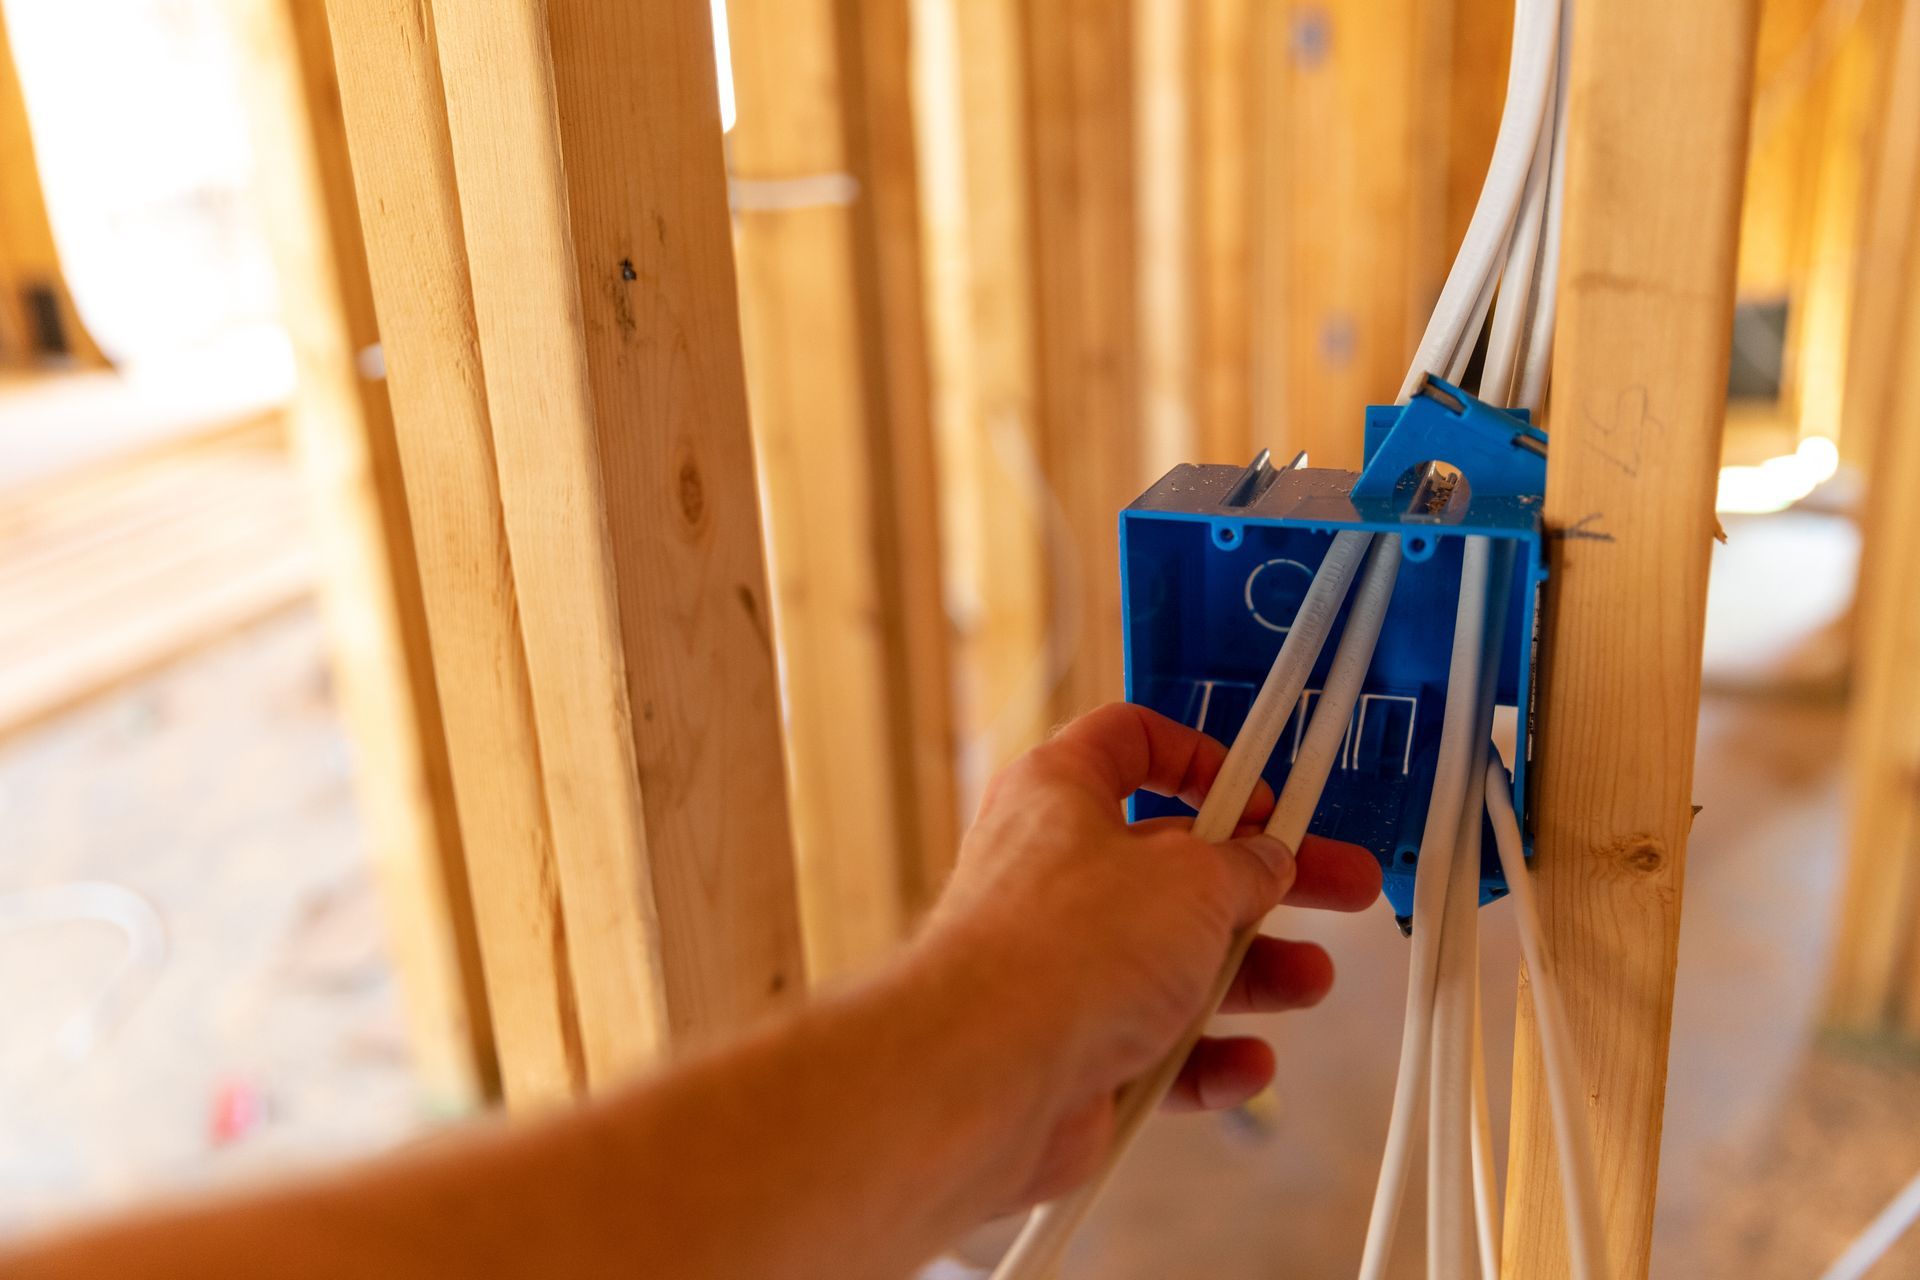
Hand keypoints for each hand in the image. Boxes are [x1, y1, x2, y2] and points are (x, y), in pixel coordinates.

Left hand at [918, 702, 1381, 1208]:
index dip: (1200, 758)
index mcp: (1059, 796)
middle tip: (1339, 884)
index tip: (1259, 794)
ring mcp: (1060, 966)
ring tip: (1309, 981)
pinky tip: (1247, 1062)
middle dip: (1265, 879)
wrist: (985, 1071)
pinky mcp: (1070, 1047)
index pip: (1126, 743)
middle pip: (1175, 863)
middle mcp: (1052, 875)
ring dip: (1251, 973)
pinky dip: (1207, 1057)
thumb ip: (1243, 868)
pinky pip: (1154, 1047)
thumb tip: (1266, 864)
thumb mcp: (1191, 878)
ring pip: (1173, 961)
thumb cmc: (1063, 947)